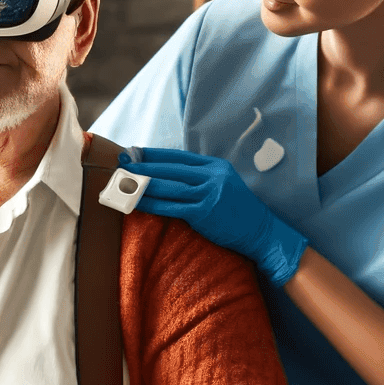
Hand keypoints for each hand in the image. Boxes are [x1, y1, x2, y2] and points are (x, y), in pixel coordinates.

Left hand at [122, 147, 307, 287]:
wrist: (262, 231)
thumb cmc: (239, 211)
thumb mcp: (223, 184)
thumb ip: (201, 177)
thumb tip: (169, 174)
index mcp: (215, 166)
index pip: (178, 156)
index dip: (154, 154)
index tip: (134, 152)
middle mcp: (212, 176)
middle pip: (169, 169)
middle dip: (143, 166)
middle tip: (121, 163)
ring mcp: (208, 194)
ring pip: (167, 187)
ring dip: (142, 184)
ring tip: (123, 182)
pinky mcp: (203, 213)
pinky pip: (171, 207)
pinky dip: (152, 204)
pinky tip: (137, 202)